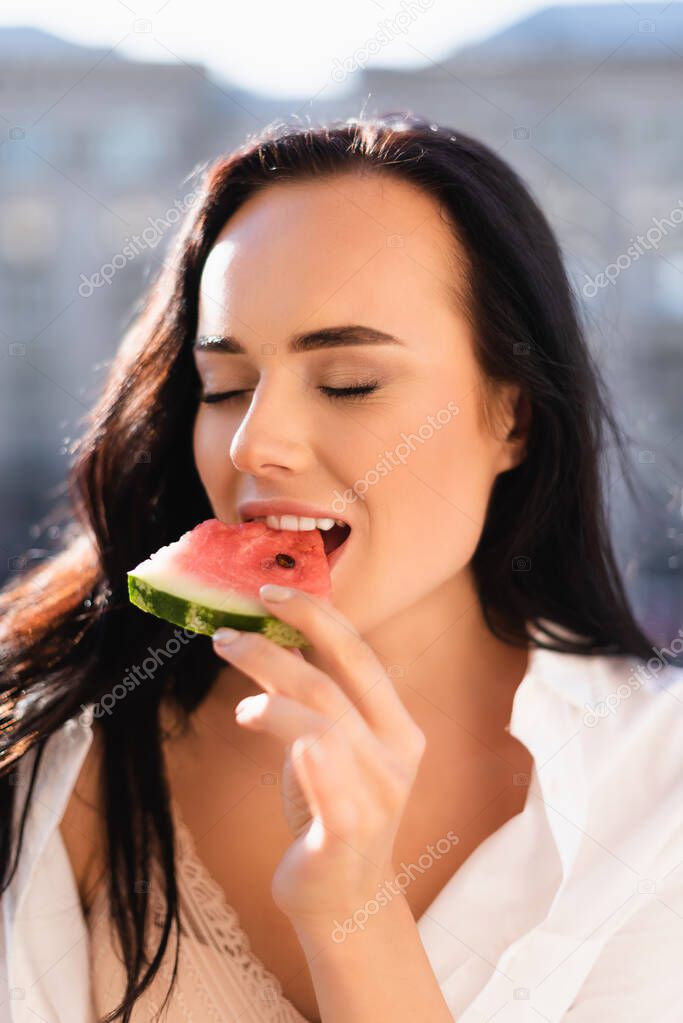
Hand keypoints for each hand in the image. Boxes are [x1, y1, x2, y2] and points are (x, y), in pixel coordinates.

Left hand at [211, 583, 426, 925]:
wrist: (344, 900)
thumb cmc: (333, 810)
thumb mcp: (332, 747)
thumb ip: (316, 699)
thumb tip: (270, 635)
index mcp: (398, 726)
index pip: (361, 655)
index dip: (318, 616)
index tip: (272, 591)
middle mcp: (396, 755)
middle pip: (334, 682)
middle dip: (280, 643)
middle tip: (230, 627)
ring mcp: (377, 795)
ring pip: (322, 721)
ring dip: (268, 685)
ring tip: (229, 669)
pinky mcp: (349, 833)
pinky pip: (325, 779)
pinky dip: (290, 737)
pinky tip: (250, 712)